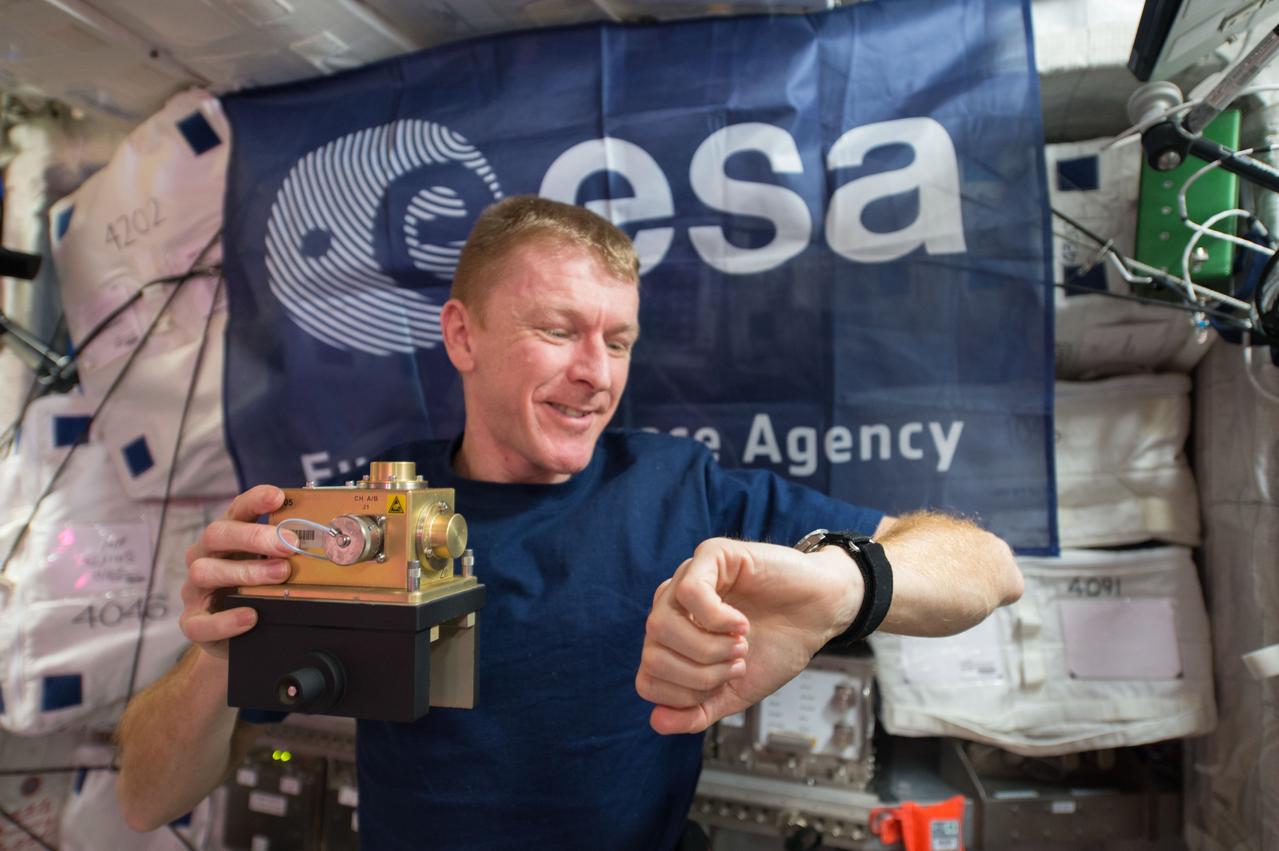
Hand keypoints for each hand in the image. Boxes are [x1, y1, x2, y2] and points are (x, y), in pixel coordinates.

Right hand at [180, 485, 294, 659]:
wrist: (236, 634)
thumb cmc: (254, 590)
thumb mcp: (269, 564)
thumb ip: (285, 552)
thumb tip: (324, 541)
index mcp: (226, 537)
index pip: (236, 510)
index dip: (255, 500)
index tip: (278, 497)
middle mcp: (205, 557)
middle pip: (216, 534)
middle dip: (254, 536)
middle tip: (289, 544)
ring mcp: (195, 590)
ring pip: (205, 572)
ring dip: (246, 572)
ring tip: (280, 575)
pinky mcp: (193, 622)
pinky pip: (201, 622)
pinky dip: (226, 620)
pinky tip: (251, 616)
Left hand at [636, 538, 862, 734]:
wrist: (819, 616)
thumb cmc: (778, 646)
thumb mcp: (735, 691)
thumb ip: (697, 711)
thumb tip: (656, 722)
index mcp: (672, 639)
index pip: (647, 680)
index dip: (684, 695)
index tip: (726, 682)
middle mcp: (671, 606)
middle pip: (651, 654)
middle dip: (699, 674)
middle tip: (738, 662)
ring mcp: (687, 577)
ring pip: (660, 624)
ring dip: (707, 648)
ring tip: (741, 644)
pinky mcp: (710, 555)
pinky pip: (689, 592)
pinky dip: (716, 619)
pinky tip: (741, 624)